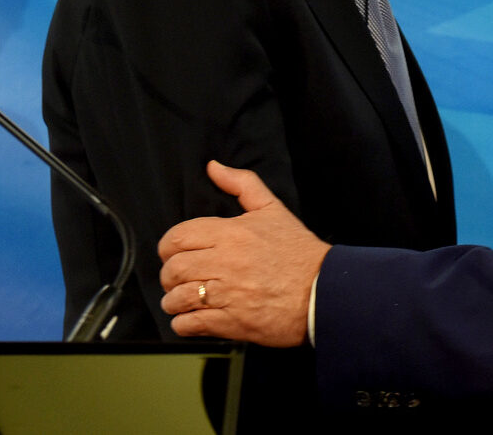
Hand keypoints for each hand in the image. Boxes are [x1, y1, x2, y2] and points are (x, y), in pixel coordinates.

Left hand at [159, 161, 330, 345]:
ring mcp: (228, 294)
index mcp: (232, 233)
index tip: (173, 254)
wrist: (324, 292)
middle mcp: (226, 262)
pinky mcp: (232, 322)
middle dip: (169, 276)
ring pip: (178, 298)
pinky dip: (184, 324)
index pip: (178, 237)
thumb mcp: (273, 209)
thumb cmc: (299, 252)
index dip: (168, 247)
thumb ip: (242, 184)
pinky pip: (190, 324)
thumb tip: (214, 167)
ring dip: (174, 302)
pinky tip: (192, 319)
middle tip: (178, 280)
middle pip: (174, 269)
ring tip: (182, 302)